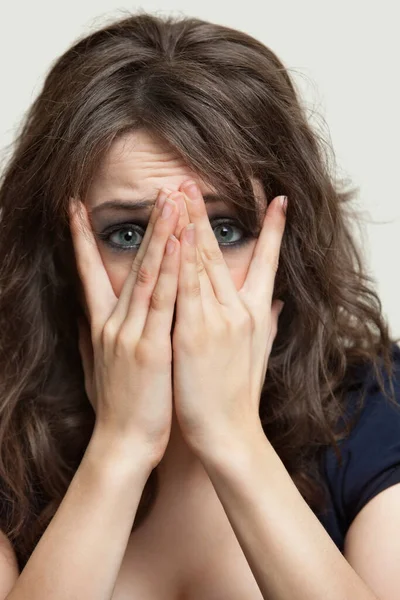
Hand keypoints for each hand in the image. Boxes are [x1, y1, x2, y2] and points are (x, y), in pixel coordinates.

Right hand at [69, 188, 180, 466]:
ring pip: (146, 274)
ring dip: (160, 235)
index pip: (89, 273)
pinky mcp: (150, 348)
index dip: (80, 239)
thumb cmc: (119, 406)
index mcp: (103, 326)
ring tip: (170, 200)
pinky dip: (169, 271)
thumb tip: (87, 320)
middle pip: (129, 264)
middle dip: (145, 225)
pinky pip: (162, 302)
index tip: (75, 209)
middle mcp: (113, 323)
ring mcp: (130, 333)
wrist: (123, 443)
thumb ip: (96, 339)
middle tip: (157, 190)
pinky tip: (178, 244)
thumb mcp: (99, 367)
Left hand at [172, 181, 286, 456]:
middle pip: (221, 254)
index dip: (275, 230)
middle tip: (193, 181)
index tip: (278, 200)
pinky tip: (175, 234)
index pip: (268, 262)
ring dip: (189, 225)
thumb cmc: (238, 394)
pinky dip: (181, 260)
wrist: (227, 431)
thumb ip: (268, 324)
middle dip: (206, 215)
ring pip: (201, 263)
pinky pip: (186, 289)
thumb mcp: (260, 355)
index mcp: (255, 314)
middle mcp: (239, 310)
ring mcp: (217, 320)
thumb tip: (277, 302)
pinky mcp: (194, 333)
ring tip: (179, 192)